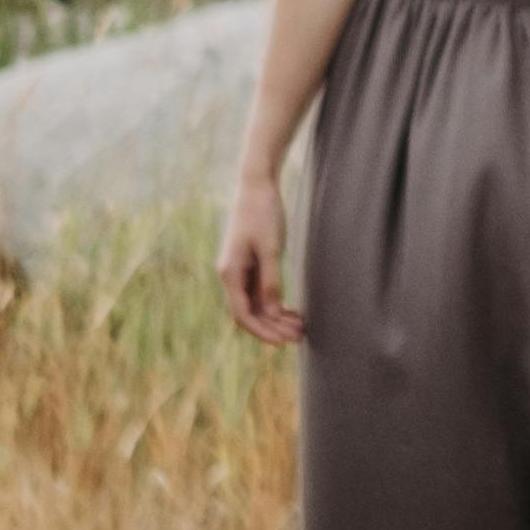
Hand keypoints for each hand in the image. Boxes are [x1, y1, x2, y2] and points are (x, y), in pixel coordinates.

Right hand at [218, 165, 301, 346]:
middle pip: (249, 313)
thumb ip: (271, 280)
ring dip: (276, 318)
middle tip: (299, 337)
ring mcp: (240, 270)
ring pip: (257, 304)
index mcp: (229, 272)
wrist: (257, 186)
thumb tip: (272, 312)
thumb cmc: (263, 213)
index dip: (262, 331)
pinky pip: (261, 292)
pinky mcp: (251, 264)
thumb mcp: (271, 248)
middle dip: (272, 327)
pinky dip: (276, 303)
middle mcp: (231, 275)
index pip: (242, 314)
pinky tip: (293, 311)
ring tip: (300, 327)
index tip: (282, 342)